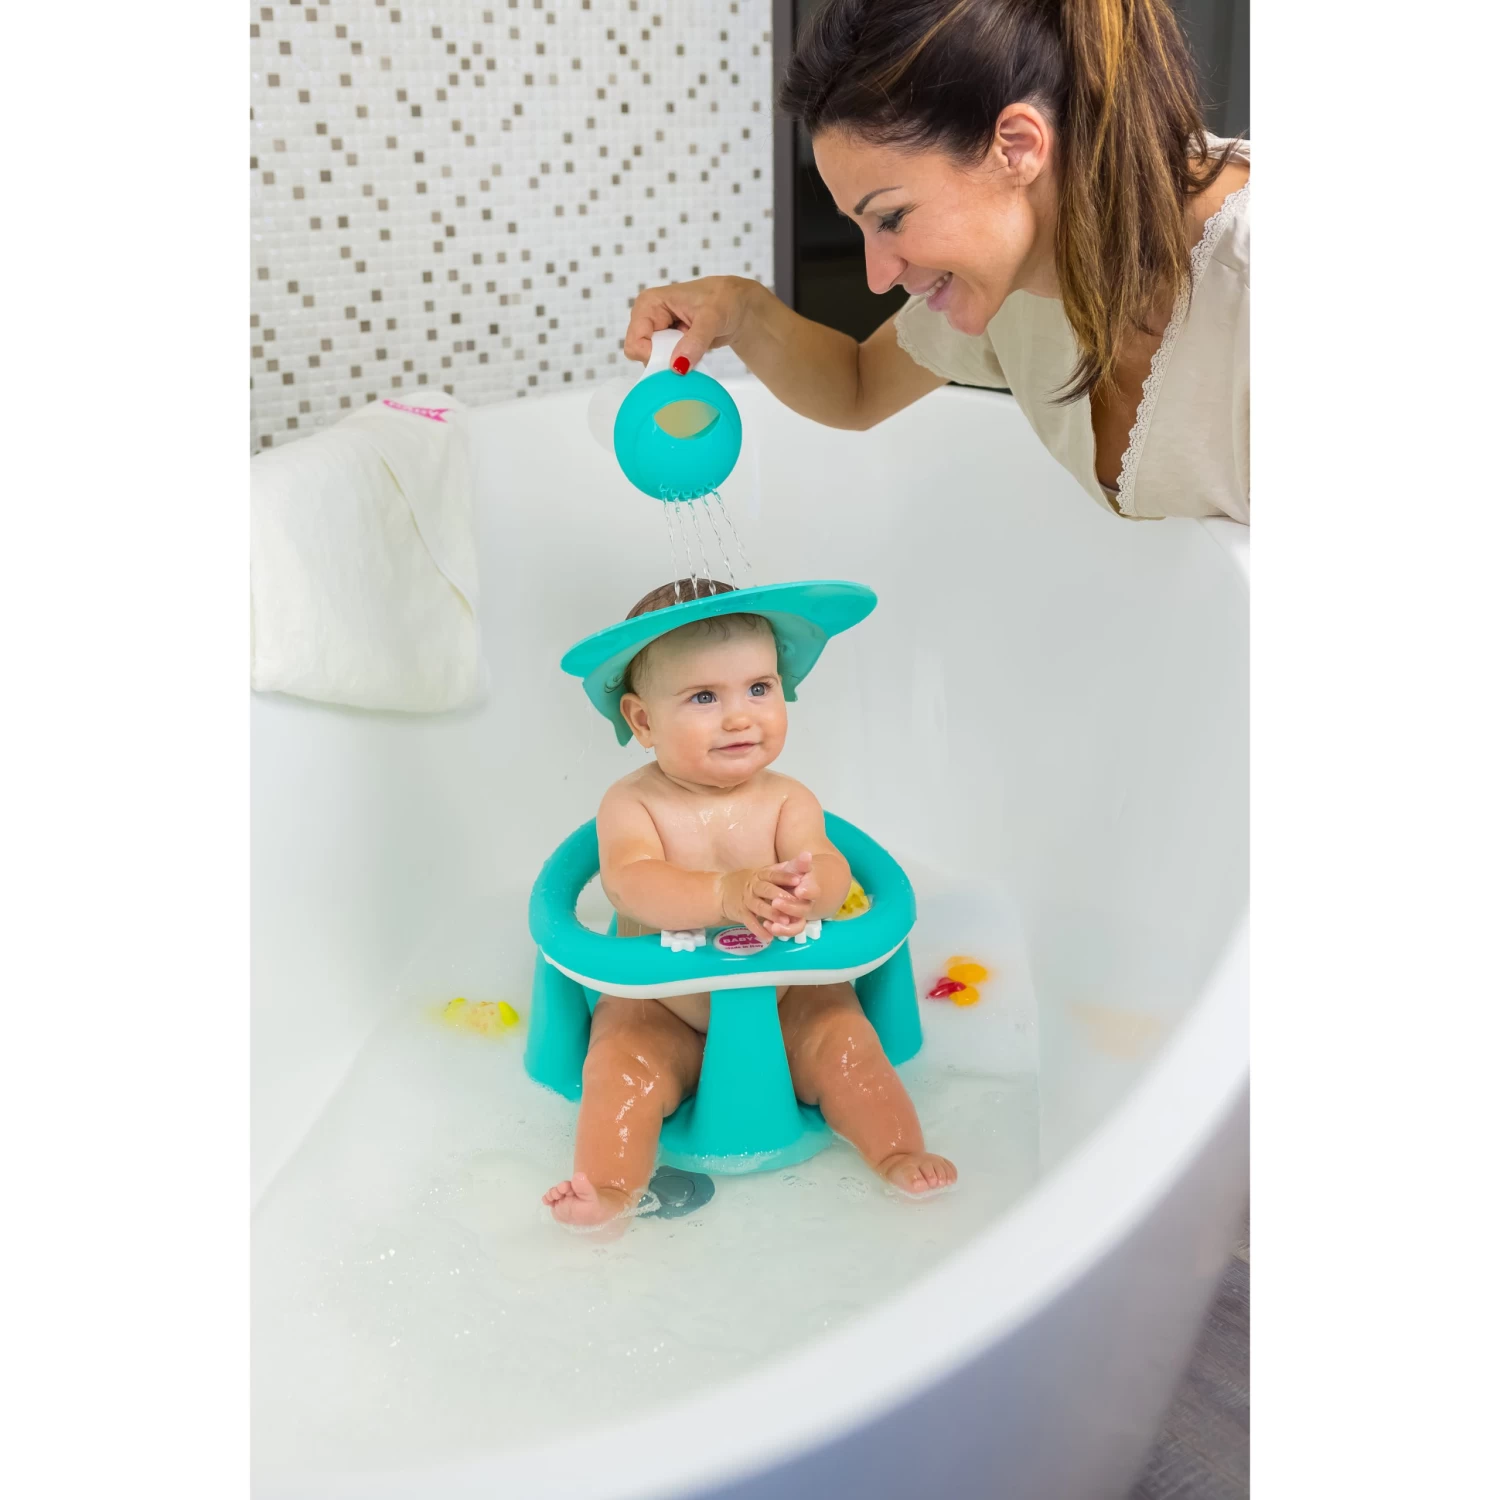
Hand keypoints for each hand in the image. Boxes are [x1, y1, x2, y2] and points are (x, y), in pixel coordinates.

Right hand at [623, 275, 761, 370]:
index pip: (635, 342)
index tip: (677, 357)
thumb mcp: (712, 318)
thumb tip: (677, 366)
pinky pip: (665, 364)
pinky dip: (680, 365)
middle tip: (689, 351)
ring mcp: (657, 333)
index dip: (653, 356)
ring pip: (653, 362)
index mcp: (649, 304)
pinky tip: (693, 354)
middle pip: (641, 354)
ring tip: (693, 349)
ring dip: (674, 363)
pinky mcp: (667, 344)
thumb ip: (695, 341)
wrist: (737, 307)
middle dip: (664, 360)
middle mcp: (648, 318)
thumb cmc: (725, 300)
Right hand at [719, 853, 815, 942]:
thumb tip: (807, 855)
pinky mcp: (740, 913)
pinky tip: (769, 937)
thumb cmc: (752, 882)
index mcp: (762, 874)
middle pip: (766, 890)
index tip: (798, 879)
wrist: (722, 890)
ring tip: (785, 922)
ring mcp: (746, 900)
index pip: (774, 874)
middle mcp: (753, 886)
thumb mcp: (766, 872)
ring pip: (759, 907)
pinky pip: (749, 922)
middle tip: (793, 902)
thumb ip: (787, 868)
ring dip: (771, 914)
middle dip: (779, 896)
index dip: (786, 876)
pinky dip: (758, 930)